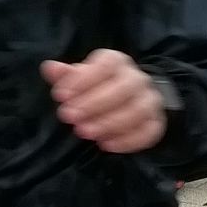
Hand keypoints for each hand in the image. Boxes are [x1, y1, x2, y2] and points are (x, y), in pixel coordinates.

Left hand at [42, 50, 166, 153]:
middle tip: (70, 117)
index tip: (61, 95)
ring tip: (84, 132)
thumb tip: (49, 68)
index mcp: (117, 62)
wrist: (132, 98)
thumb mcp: (81, 78)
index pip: (107, 64)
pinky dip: (128, 140)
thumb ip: (66, 75)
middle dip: (94, 103)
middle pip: (123, 87)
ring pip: (138, 110)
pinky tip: (106, 144)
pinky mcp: (157, 123)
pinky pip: (149, 131)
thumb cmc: (99, 87)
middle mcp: (138, 78)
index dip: (83, 79)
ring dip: (110, 122)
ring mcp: (150, 100)